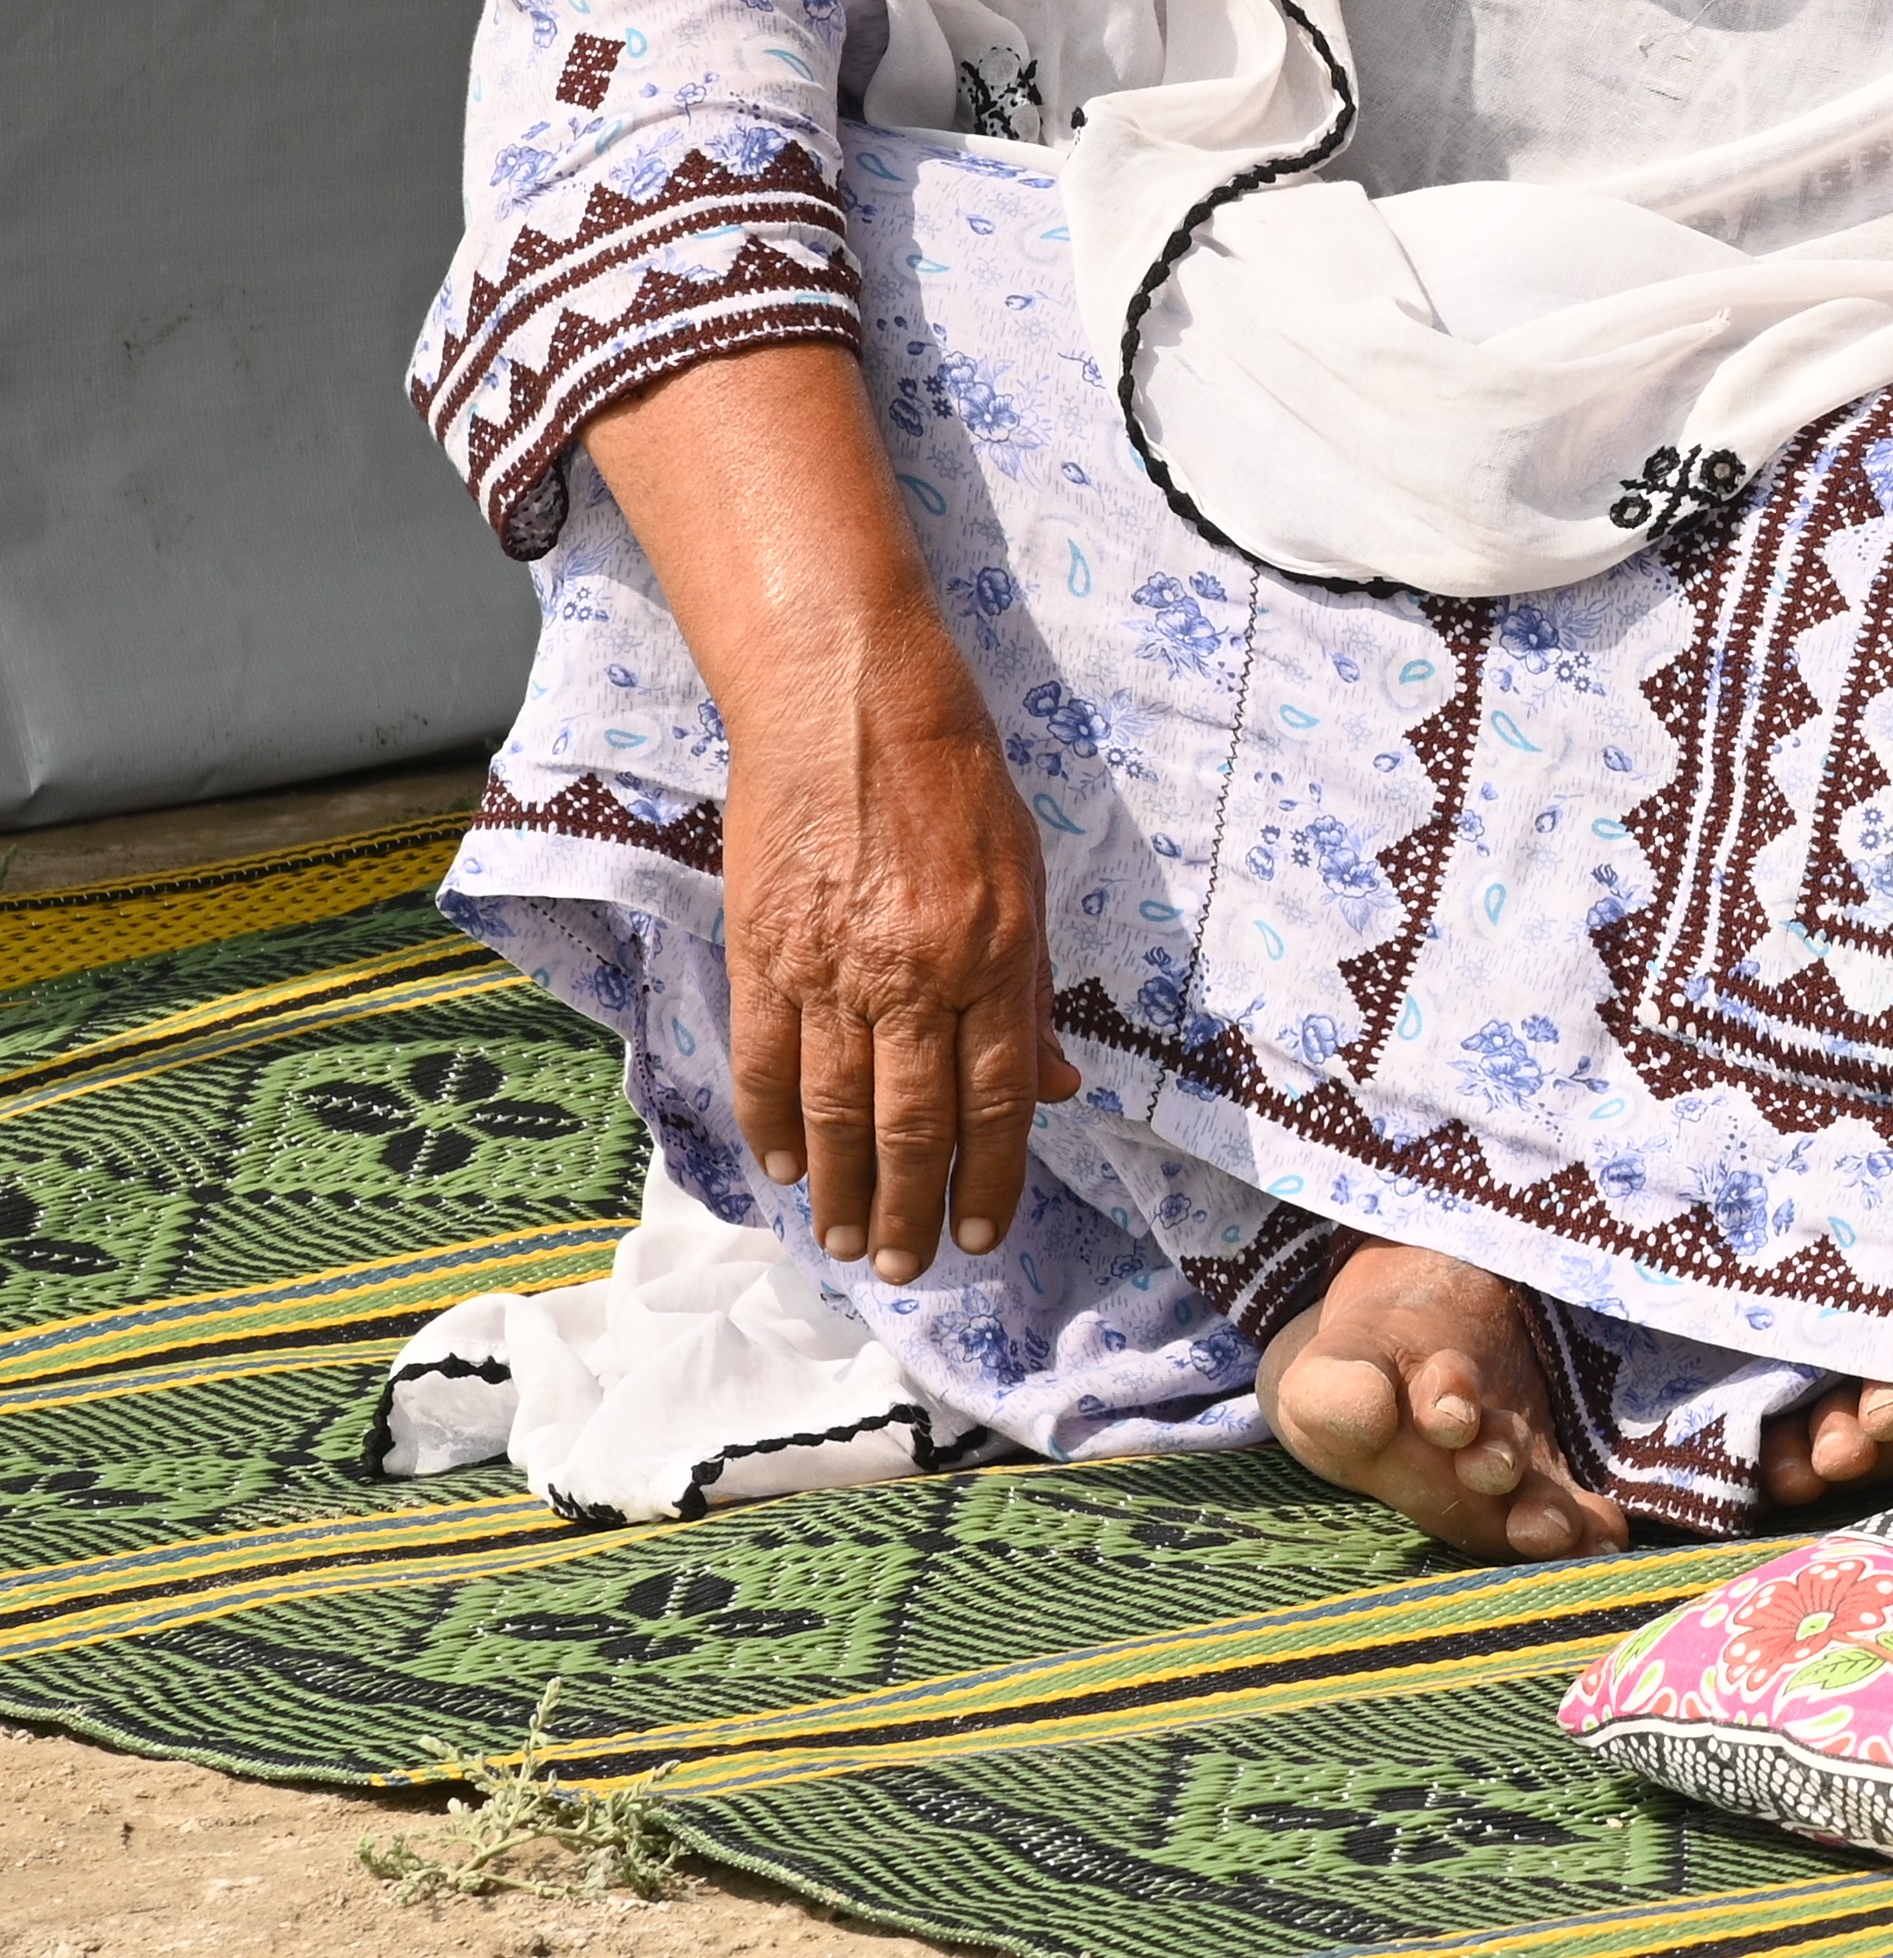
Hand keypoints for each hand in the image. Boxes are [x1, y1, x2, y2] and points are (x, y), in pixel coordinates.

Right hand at [583, 344, 1083, 1281]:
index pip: (996, 1101)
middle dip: (912, 1207)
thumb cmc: (959, 783)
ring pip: (832, 1110)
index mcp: (992, 957)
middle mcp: (912, 976)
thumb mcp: (1028, 880)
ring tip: (848, 1244)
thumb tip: (1054, 1089)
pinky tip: (787, 1170)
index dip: (992, 1177)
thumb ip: (1032, 991)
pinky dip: (772, 1125)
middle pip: (910, 1123)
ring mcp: (830, 969)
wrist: (852, 702)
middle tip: (909, 1267)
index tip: (985, 1233)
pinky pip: (765, 1060)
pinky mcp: (762, 950)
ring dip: (843, 1189)